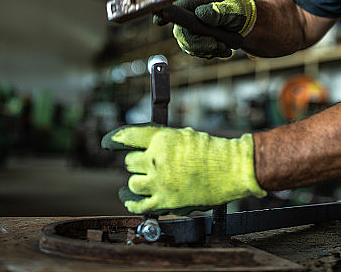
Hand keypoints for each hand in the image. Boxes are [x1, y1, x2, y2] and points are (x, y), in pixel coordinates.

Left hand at [101, 125, 265, 213]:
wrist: (231, 169)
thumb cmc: (212, 151)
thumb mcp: (184, 135)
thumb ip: (161, 140)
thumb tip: (144, 146)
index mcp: (161, 139)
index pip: (127, 137)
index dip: (114, 139)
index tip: (108, 143)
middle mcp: (156, 160)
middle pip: (129, 162)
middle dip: (136, 163)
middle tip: (146, 164)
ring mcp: (159, 182)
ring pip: (133, 183)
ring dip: (138, 182)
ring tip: (148, 180)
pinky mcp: (166, 201)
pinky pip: (140, 204)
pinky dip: (133, 202)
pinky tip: (130, 199)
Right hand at [155, 0, 256, 57]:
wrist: (250, 24)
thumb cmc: (240, 11)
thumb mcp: (234, 9)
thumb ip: (219, 11)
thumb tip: (203, 14)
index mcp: (196, 0)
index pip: (174, 6)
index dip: (164, 14)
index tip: (159, 21)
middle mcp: (190, 13)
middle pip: (181, 32)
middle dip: (198, 42)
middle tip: (216, 45)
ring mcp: (192, 28)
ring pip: (188, 44)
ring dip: (207, 50)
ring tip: (225, 47)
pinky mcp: (198, 40)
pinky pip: (197, 51)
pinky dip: (210, 53)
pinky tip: (223, 50)